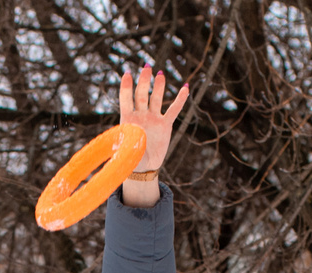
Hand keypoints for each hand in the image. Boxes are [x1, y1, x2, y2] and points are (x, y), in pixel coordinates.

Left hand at [118, 64, 191, 178]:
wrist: (144, 166)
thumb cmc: (131, 158)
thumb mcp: (126, 151)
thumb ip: (129, 143)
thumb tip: (134, 136)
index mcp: (128, 119)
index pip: (126, 99)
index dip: (126, 87)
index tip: (127, 74)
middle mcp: (141, 115)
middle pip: (142, 94)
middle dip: (144, 81)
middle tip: (147, 67)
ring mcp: (153, 118)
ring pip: (156, 98)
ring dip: (158, 86)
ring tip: (160, 75)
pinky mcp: (165, 125)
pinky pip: (173, 110)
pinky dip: (179, 100)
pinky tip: (185, 87)